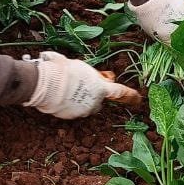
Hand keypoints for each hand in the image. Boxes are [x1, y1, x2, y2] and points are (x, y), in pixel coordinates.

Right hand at [23, 52, 139, 118]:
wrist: (46, 83)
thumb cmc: (64, 71)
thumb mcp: (83, 67)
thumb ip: (95, 75)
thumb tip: (101, 77)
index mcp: (101, 88)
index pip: (120, 92)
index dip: (130, 95)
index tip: (138, 98)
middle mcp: (95, 102)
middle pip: (99, 100)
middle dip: (93, 94)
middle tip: (83, 85)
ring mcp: (83, 111)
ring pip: (86, 106)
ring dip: (81, 100)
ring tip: (67, 88)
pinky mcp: (71, 117)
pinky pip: (73, 110)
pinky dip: (69, 105)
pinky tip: (60, 95)